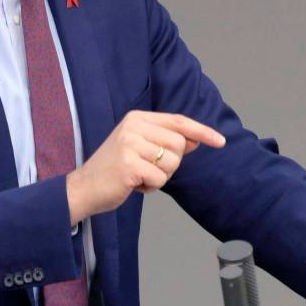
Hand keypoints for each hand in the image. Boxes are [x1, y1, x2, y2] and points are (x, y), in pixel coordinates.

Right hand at [65, 111, 224, 224]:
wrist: (84, 188)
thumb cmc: (115, 170)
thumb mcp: (140, 148)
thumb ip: (166, 142)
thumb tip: (196, 140)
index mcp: (137, 118)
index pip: (178, 121)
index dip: (202, 131)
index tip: (220, 141)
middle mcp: (133, 126)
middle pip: (179, 145)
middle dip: (170, 164)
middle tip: (147, 170)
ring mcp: (130, 144)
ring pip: (172, 163)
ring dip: (161, 177)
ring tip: (139, 177)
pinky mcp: (129, 164)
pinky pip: (160, 179)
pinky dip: (151, 187)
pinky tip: (133, 185)